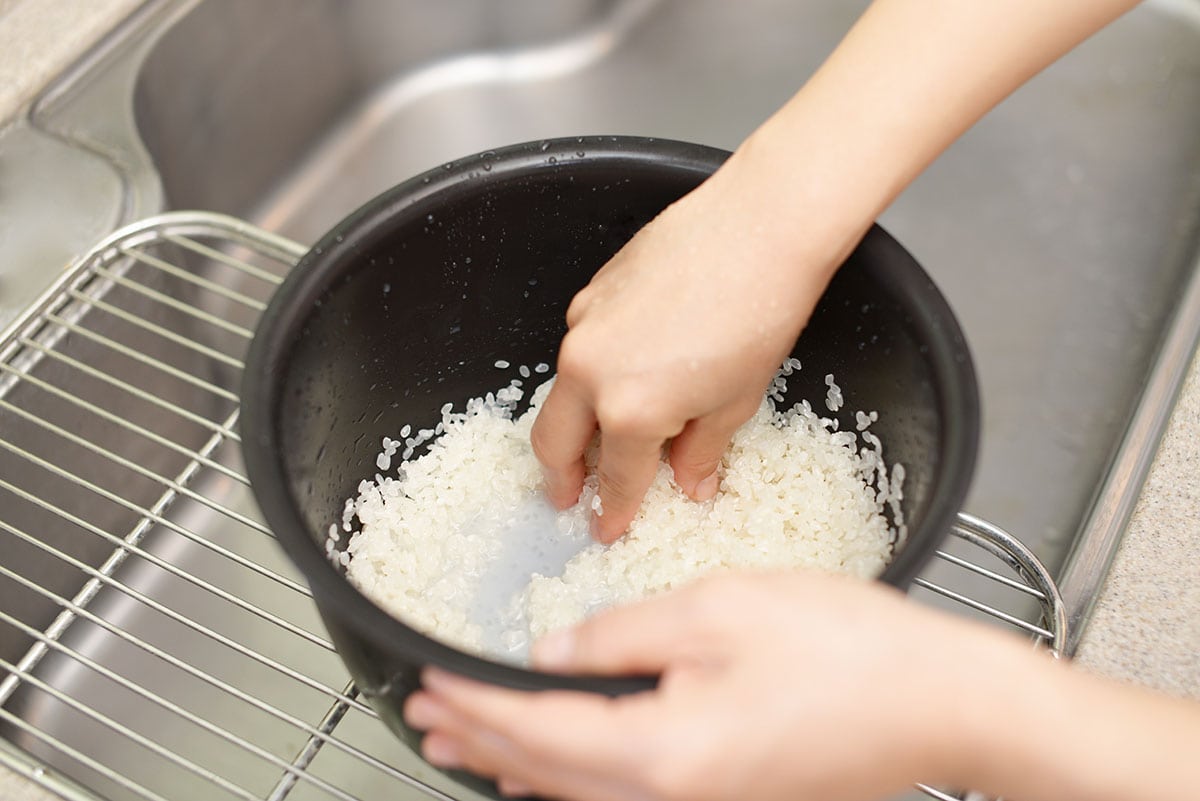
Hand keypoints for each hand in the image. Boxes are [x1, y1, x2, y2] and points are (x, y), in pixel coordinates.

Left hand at [403, 572, 1011, 800]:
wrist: (940, 702)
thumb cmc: (847, 648)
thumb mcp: (718, 609)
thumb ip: (621, 632)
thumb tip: (555, 648)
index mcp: (660, 752)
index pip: (535, 728)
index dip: (474, 701)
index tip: (424, 681)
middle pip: (545, 774)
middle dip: (477, 739)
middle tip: (419, 716)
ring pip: (577, 796)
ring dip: (513, 764)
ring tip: (461, 743)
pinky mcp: (725, 800)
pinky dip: (567, 781)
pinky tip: (547, 773)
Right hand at [531, 0, 1140, 543]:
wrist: (763, 223)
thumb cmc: (761, 312)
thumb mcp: (736, 400)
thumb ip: (700, 451)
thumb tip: (688, 483)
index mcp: (629, 410)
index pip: (615, 479)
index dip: (612, 511)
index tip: (607, 529)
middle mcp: (590, 371)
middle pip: (554, 442)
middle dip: (561, 477)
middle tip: (569, 497)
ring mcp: (584, 327)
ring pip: (561, 394)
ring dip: (572, 426)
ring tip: (596, 443)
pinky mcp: (591, 292)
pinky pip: (579, 350)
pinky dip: (591, 377)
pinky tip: (624, 376)